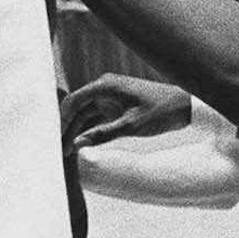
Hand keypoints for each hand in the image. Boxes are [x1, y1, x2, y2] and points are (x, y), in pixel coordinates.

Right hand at [61, 73, 191, 147]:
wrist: (185, 107)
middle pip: (76, 109)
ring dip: (76, 131)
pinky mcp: (115, 107)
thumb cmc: (161, 111)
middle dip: (66, 128)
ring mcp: (109, 98)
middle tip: (58, 148)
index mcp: (105, 86)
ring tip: (66, 151)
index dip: (61, 119)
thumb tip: (78, 143)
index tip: (54, 137)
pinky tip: (80, 145)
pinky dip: (88, 131)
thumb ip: (103, 134)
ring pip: (84, 115)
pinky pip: (96, 119)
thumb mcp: (131, 126)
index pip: (73, 101)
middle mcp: (103, 89)